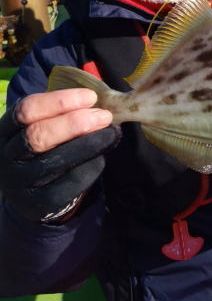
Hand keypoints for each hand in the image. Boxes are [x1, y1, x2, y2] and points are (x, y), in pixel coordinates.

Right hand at [0, 89, 117, 221]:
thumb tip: (98, 107)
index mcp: (7, 129)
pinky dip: (88, 168)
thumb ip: (62, 116)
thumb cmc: (42, 149)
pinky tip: (100, 158)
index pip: (27, 110)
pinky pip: (66, 185)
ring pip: (53, 161)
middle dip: (74, 123)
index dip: (59, 101)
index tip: (90, 97)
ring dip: (88, 144)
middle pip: (37, 136)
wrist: (29, 192)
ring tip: (111, 134)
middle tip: (104, 116)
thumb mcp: (42, 127)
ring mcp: (18, 182)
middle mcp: (7, 155)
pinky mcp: (35, 203)